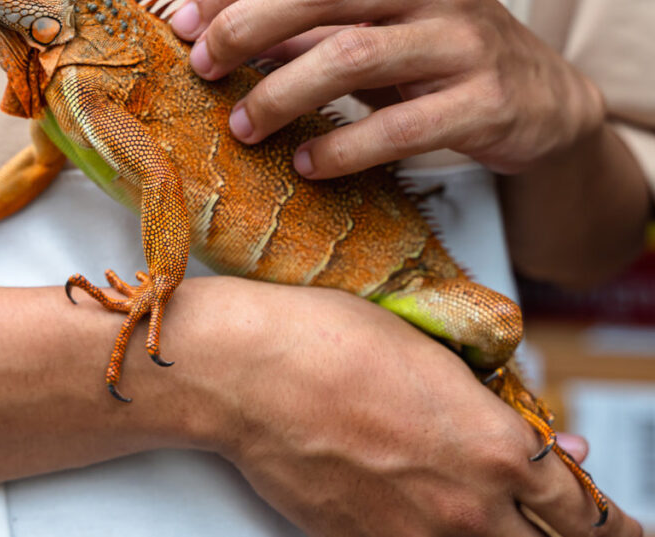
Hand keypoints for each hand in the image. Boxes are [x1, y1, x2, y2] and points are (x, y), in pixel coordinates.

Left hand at [170, 0, 605, 178]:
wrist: (545, 100)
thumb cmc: (439, 57)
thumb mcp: (378, 25)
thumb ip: (309, 24)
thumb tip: (217, 36)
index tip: (185, 25)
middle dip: (245, 28)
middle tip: (204, 69)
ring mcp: (466, 40)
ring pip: (351, 55)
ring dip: (282, 93)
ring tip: (243, 126)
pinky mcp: (487, 101)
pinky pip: (398, 127)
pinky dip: (342, 148)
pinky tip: (306, 165)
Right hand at [178, 277, 640, 535]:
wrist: (244, 374)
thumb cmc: (328, 343)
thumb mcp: (434, 357)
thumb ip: (497, 410)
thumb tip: (550, 446)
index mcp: (497, 450)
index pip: (584, 511)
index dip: (612, 521)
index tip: (618, 523)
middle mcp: (465, 509)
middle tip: (578, 530)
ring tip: (495, 520)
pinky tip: (433, 520)